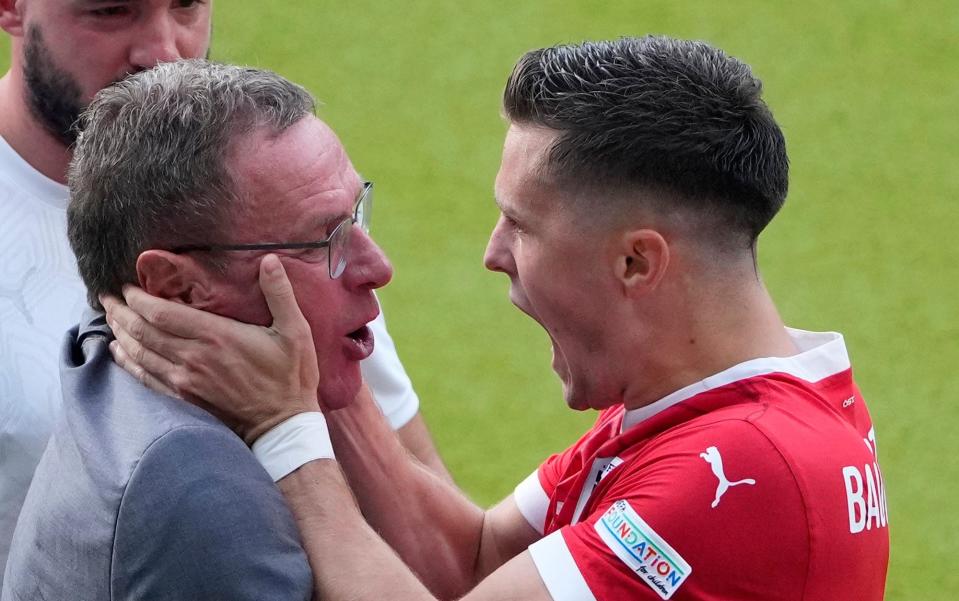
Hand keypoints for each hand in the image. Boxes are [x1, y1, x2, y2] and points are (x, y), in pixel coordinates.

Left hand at [101, 254, 319, 444]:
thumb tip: (269, 260)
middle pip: (143, 331)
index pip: (162, 313)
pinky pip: (145, 379)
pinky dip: (127, 363)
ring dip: (120, 333)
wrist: (282, 426)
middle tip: (107, 296)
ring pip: (140, 353)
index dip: (139, 298)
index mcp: (216, 337)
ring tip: (109, 317)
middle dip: (121, 311)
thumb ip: (280, 294)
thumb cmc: (290, 377)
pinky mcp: (184, 399)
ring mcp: (185, 381)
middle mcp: (193, 358)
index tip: (128, 286)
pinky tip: (118, 352)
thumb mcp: (295, 331)